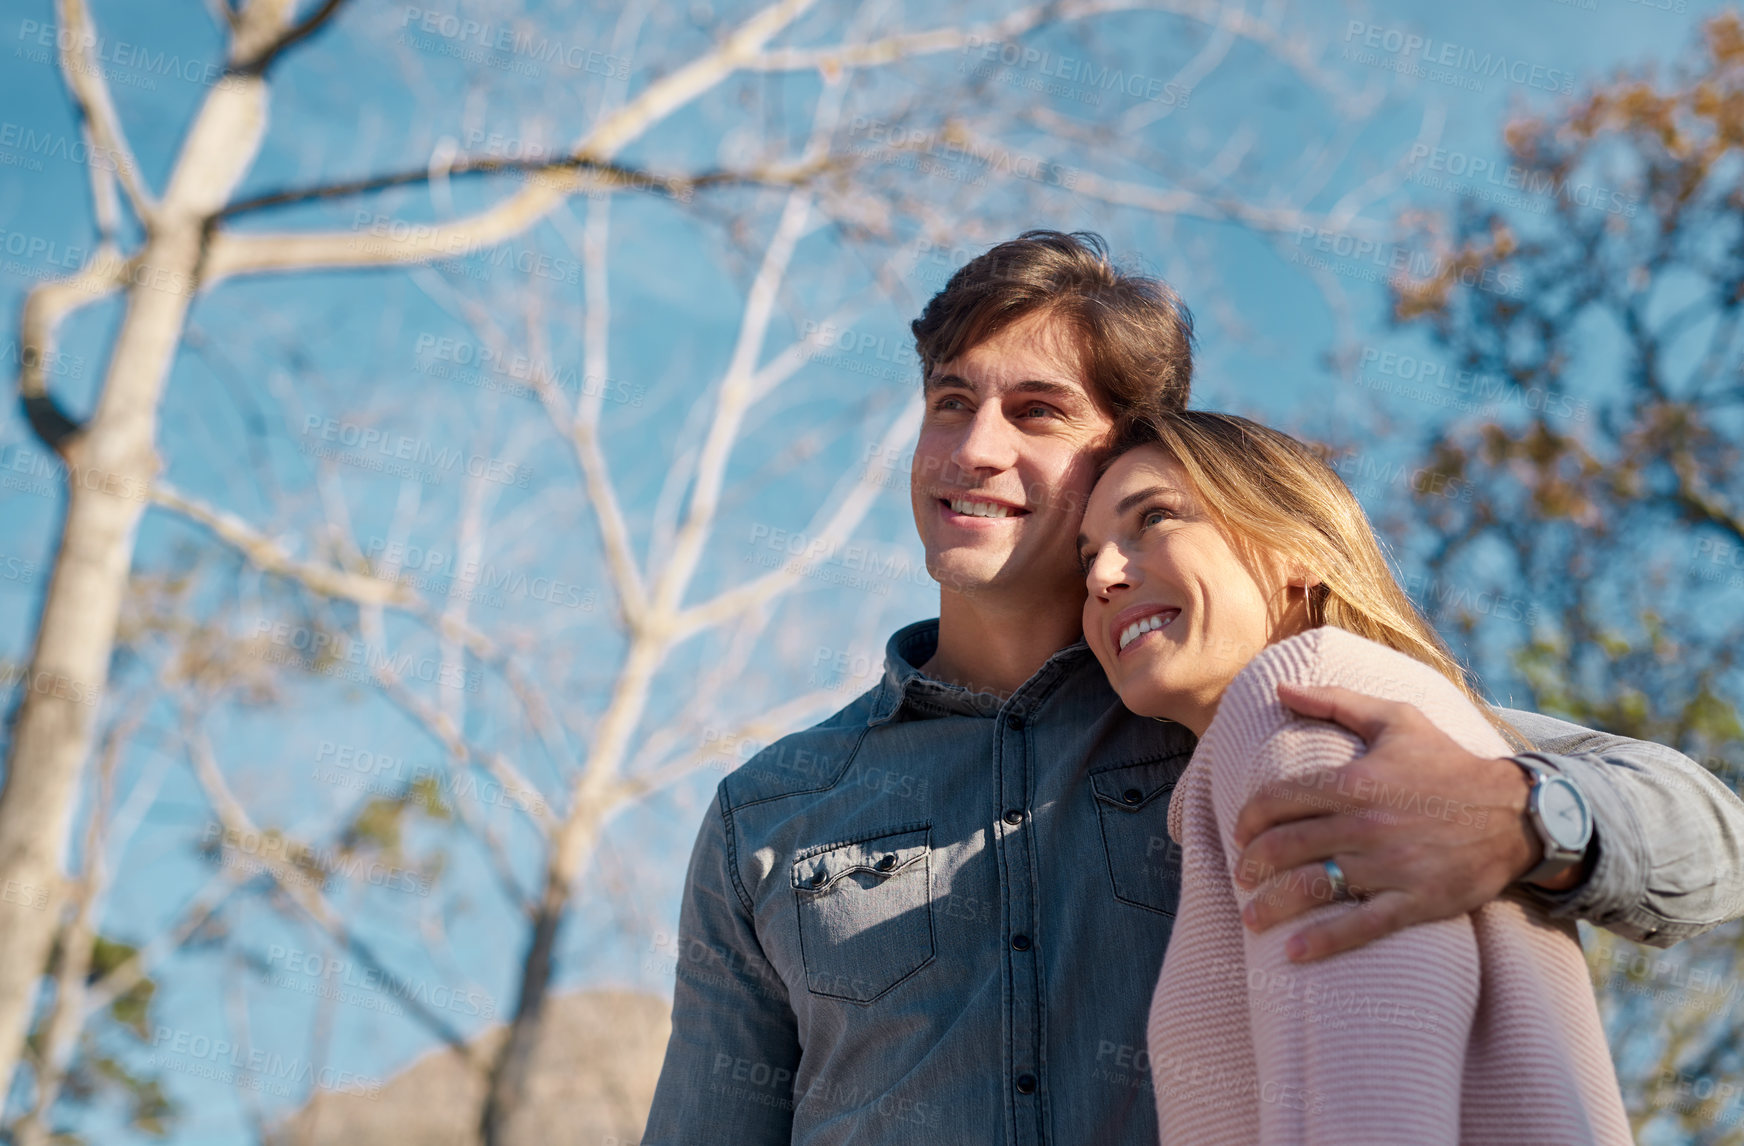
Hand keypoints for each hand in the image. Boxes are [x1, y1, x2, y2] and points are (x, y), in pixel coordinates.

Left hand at [1230, 682, 1548, 962]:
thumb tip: (1281, 687)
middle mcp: (1366, 825)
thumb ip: (1334, 701)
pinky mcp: (1417, 901)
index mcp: (1354, 782)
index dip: (1248, 819)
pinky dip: (1323, 942)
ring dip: (1272, 905)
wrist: (1517, 812)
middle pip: (1285, 847)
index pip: (1278, 801)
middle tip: (1241, 874)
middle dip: (1252, 864)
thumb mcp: (1395, 719)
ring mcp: (1391, 866)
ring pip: (1313, 888)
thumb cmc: (1448, 763)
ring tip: (1251, 917)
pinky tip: (1293, 953)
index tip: (1240, 833)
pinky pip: (1361, 926)